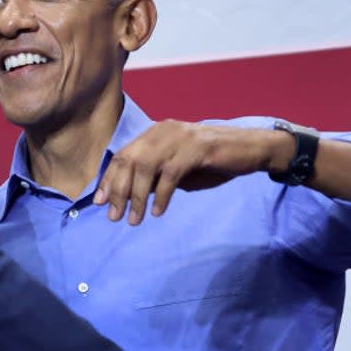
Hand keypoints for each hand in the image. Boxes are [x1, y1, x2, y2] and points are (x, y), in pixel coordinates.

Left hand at [93, 120, 289, 223]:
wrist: (251, 149)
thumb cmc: (212, 161)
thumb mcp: (177, 171)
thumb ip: (155, 178)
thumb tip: (129, 197)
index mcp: (155, 133)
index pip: (123, 155)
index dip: (109, 179)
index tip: (99, 202)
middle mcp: (163, 130)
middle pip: (130, 160)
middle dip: (119, 191)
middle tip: (114, 217)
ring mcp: (180, 137)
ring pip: (146, 167)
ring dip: (137, 197)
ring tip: (135, 220)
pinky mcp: (197, 147)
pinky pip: (171, 174)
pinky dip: (161, 195)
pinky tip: (157, 212)